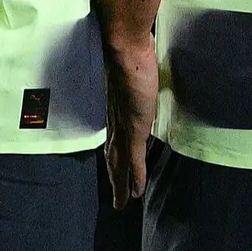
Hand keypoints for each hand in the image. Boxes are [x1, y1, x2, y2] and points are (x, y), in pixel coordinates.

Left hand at [106, 25, 162, 192]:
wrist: (125, 47)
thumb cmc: (131, 50)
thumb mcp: (133, 66)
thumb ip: (134, 72)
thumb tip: (137, 64)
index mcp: (115, 108)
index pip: (114, 139)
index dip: (115, 157)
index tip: (116, 170)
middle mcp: (116, 121)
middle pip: (113, 157)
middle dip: (114, 179)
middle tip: (116, 199)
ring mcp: (123, 127)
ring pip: (121, 165)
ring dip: (122, 185)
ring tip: (123, 203)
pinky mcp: (132, 130)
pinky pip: (133, 161)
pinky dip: (134, 179)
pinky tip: (136, 194)